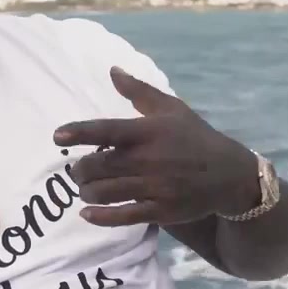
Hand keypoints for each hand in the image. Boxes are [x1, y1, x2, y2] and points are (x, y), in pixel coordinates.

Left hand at [53, 67, 260, 227]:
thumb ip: (139, 91)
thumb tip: (112, 71)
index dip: (80, 132)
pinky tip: (88, 213)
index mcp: (148, 132)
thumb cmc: (195, 137)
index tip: (58, 135)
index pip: (107, 130)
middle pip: (98, 166)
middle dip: (80, 169)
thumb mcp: (171, 108)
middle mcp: (148, 160)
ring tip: (86, 188)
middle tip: (78, 169)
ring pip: (105, 192)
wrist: (229, 174)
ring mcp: (154, 188)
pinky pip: (123, 217)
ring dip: (87, 191)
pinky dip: (100, 217)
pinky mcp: (160, 211)